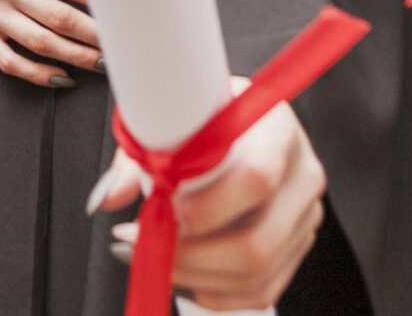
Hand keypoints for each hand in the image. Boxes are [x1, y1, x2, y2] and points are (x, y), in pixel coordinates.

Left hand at [96, 90, 325, 310]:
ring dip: (197, 277)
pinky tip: (186, 276)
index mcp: (276, 127)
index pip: (257, 176)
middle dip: (193, 255)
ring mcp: (304, 214)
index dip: (210, 206)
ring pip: (258, 272)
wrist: (238, 122)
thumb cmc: (203, 118)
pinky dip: (218, 293)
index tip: (166, 209)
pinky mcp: (297, 245)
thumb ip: (137, 158)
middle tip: (146, 244)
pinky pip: (262, 288)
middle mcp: (302, 173)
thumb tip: (107, 198)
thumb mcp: (170, 118)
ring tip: (156, 259)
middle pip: (258, 239)